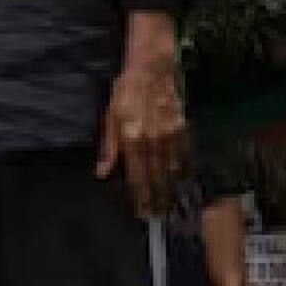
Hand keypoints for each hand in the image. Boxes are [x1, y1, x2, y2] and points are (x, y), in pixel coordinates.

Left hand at [97, 14, 185, 216]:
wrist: (152, 69)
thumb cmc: (126, 92)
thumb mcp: (109, 116)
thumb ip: (108, 147)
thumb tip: (101, 172)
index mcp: (130, 138)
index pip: (136, 175)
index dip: (139, 195)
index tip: (142, 212)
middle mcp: (152, 140)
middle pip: (155, 176)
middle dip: (156, 198)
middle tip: (157, 215)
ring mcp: (170, 135)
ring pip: (172, 169)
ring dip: (171, 188)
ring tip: (169, 205)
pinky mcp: (183, 129)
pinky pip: (184, 155)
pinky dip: (183, 170)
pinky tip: (182, 181)